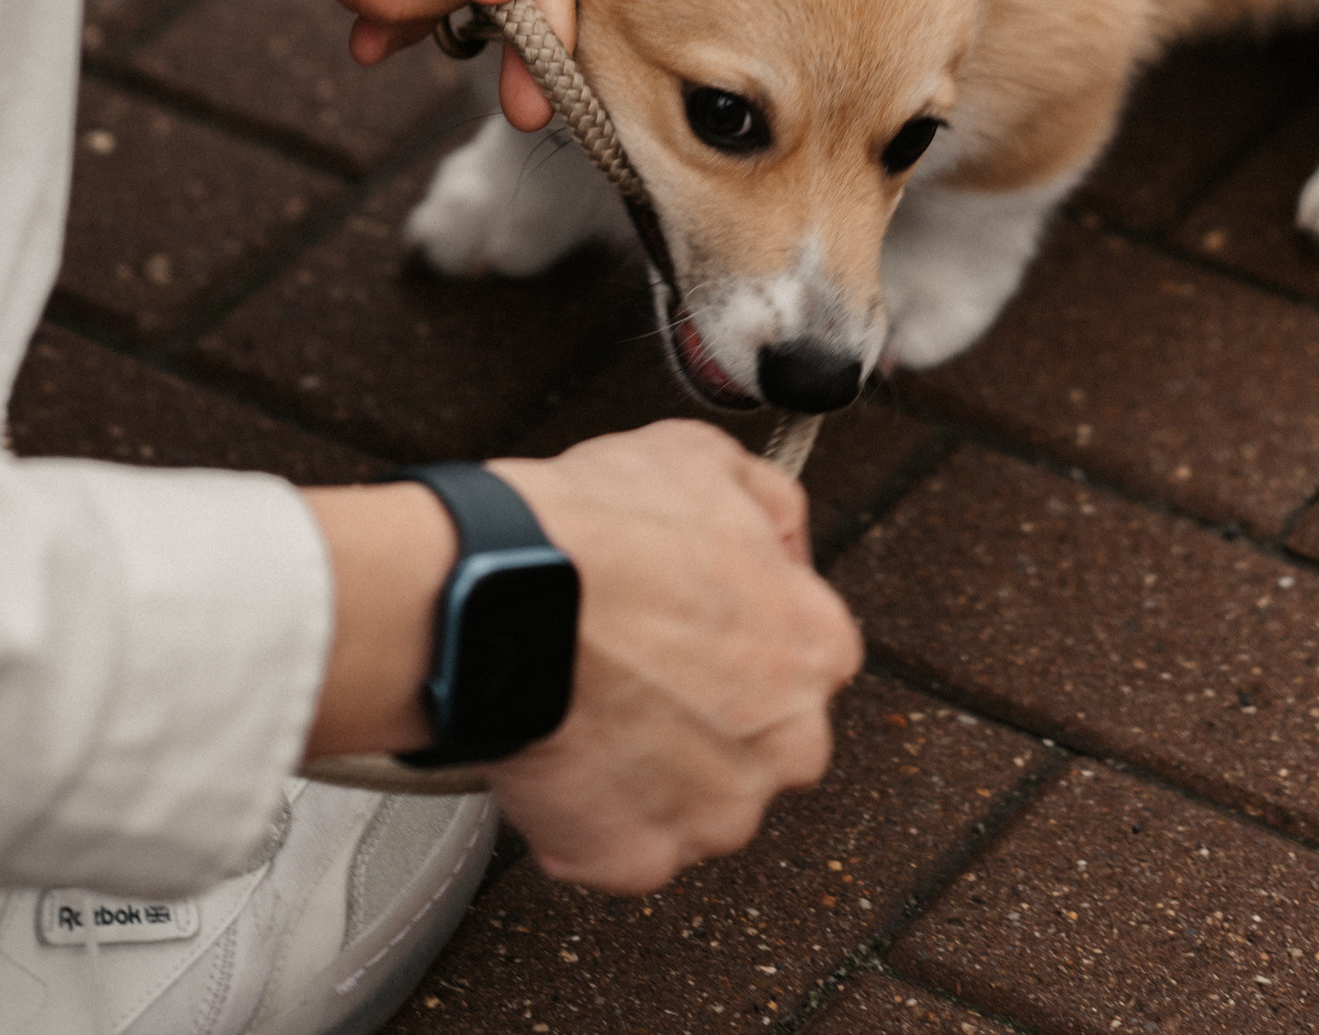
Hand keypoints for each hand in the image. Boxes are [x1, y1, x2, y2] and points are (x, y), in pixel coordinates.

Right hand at [488, 428, 859, 888]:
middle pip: (758, 740)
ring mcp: (712, 814)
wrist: (502, 597)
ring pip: (694, 800)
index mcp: (816, 649)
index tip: (693, 623)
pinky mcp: (637, 860)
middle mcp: (786, 744)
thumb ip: (771, 506)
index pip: (804, 656)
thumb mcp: (707, 457)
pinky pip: (622, 845)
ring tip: (592, 705)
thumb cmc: (599, 530)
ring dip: (652, 767)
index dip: (741, 632)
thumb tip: (784, 538)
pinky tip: (565, 752)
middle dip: (707, 713)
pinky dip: (594, 814)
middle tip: (638, 666)